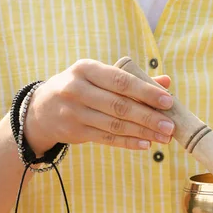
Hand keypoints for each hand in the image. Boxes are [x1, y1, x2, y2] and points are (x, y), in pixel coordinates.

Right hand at [23, 59, 175, 154]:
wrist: (41, 108)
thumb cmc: (83, 87)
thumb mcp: (100, 77)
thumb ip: (133, 79)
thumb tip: (167, 81)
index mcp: (86, 69)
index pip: (121, 81)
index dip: (146, 92)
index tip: (168, 101)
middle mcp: (76, 89)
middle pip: (119, 106)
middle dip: (149, 117)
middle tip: (170, 125)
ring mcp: (73, 112)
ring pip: (115, 124)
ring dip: (143, 132)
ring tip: (164, 137)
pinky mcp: (74, 131)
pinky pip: (107, 138)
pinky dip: (128, 142)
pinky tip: (146, 144)